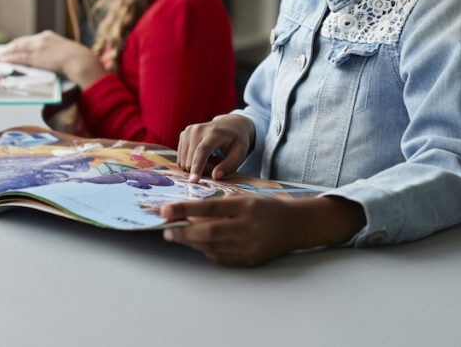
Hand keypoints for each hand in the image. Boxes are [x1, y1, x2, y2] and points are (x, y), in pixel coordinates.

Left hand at [0, 30, 105, 87]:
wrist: (81, 61)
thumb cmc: (76, 60)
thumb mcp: (63, 52)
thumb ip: (53, 54)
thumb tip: (47, 62)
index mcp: (48, 36)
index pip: (28, 40)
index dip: (18, 45)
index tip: (11, 49)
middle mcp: (41, 39)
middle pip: (20, 42)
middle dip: (8, 48)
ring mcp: (38, 46)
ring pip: (16, 48)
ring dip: (4, 53)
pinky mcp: (36, 56)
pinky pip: (18, 56)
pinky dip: (8, 58)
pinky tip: (1, 60)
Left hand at [161, 195, 366, 266]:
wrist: (295, 226)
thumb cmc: (266, 207)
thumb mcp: (245, 198)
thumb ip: (220, 205)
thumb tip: (189, 215)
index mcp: (246, 207)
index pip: (210, 209)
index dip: (185, 210)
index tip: (165, 211)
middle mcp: (248, 228)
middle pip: (208, 232)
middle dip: (183, 232)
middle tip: (167, 229)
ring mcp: (249, 247)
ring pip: (212, 247)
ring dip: (191, 242)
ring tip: (178, 236)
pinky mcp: (249, 261)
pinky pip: (221, 257)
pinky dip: (206, 250)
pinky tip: (198, 244)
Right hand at [176, 114, 254, 181]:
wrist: (231, 124)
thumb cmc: (236, 141)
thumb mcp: (240, 154)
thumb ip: (228, 166)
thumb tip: (215, 177)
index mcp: (214, 133)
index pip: (202, 151)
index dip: (197, 167)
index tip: (193, 181)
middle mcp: (197, 130)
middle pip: (192, 160)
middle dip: (204, 168)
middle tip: (218, 161)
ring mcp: (188, 131)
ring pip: (185, 162)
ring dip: (197, 165)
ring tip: (212, 157)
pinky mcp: (183, 135)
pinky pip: (182, 159)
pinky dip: (192, 161)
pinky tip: (204, 154)